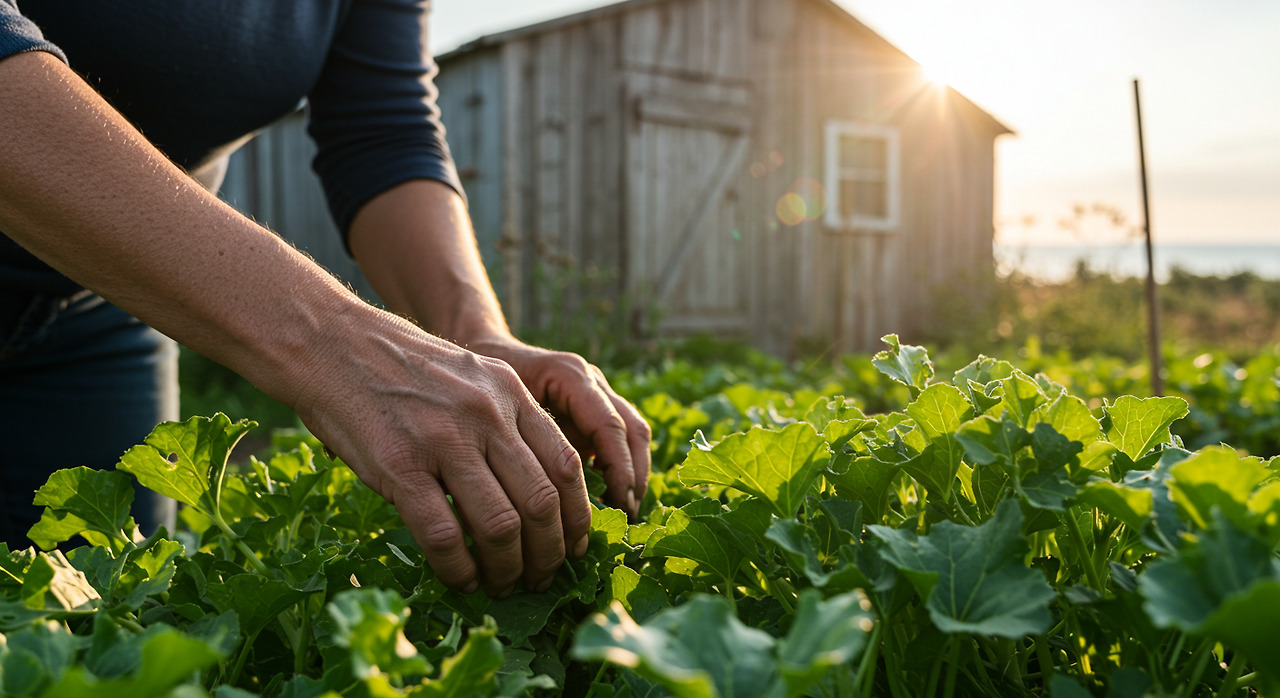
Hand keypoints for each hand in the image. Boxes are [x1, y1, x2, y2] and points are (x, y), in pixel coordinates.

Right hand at [292, 309, 592, 596]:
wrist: (332, 344)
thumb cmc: (402, 369)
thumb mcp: (471, 377)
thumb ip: (505, 422)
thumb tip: (537, 495)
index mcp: (511, 393)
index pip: (566, 465)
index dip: (577, 516)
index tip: (573, 546)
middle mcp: (487, 415)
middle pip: (541, 502)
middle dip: (548, 553)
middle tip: (541, 578)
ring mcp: (444, 440)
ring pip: (500, 525)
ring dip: (507, 569)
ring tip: (502, 585)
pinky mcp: (400, 466)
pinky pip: (444, 535)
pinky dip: (458, 570)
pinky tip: (459, 580)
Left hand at [466, 338, 651, 518]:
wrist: (480, 353)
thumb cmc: (481, 384)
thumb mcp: (494, 411)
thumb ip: (523, 444)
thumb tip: (547, 499)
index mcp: (569, 377)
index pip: (608, 426)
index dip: (618, 470)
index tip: (618, 507)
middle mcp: (591, 382)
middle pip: (632, 430)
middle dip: (633, 477)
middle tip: (626, 517)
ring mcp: (597, 394)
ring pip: (635, 435)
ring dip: (634, 475)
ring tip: (624, 514)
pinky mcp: (595, 411)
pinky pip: (621, 440)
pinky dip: (622, 471)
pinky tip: (611, 502)